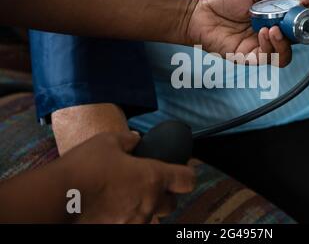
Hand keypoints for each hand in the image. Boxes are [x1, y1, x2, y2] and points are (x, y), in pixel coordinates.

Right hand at [61, 132, 194, 223]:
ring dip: (145, 207)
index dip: (188, 174)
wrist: (57, 197)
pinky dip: (128, 217)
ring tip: (126, 198)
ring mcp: (135, 221)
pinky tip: (113, 209)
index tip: (183, 171)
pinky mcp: (120, 232)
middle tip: (148, 185)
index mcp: (152, 177)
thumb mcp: (107, 142)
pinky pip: (133, 224)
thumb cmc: (84, 166)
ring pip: (151, 216)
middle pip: (172, 203)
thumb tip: (136, 139)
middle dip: (164, 194)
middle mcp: (149, 203)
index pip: (187, 180)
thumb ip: (128, 140)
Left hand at [187, 0, 294, 66]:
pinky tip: (263, 32)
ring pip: (283, 56)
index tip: (308, 12)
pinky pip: (266, 58)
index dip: (304, 22)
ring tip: (273, 29)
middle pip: (293, 44)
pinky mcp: (247, 58)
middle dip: (298, 34)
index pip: (295, 26)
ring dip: (282, 43)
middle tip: (293, 23)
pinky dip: (269, 47)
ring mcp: (257, 48)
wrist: (198, 11)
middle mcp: (267, 36)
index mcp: (271, 20)